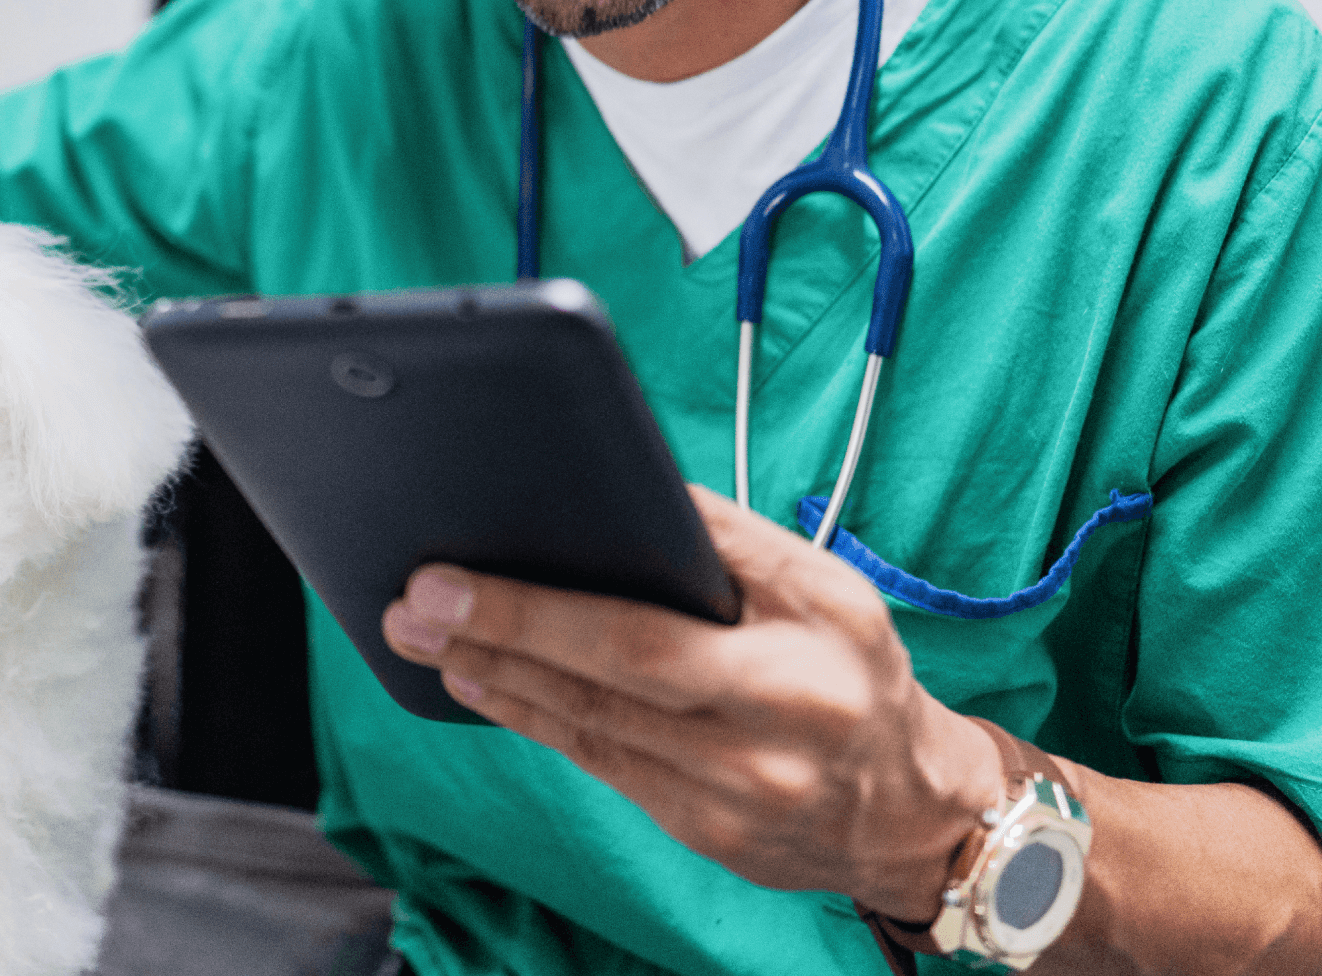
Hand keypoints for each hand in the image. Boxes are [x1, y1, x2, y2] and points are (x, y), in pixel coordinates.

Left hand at [381, 484, 1002, 919]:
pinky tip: (483, 683)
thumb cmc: (857, 672)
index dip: (537, 613)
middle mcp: (764, 738)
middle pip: (602, 686)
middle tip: (409, 604)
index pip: (643, 638)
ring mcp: (728, 800)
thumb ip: (732, 541)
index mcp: (801, 661)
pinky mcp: (701, 834)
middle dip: (496, 639)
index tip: (454, 578)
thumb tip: (631, 487)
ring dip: (495, 680)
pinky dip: (535, 720)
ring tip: (421, 637)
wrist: (912, 811)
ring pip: (587, 731)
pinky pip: (600, 766)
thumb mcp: (826, 590)